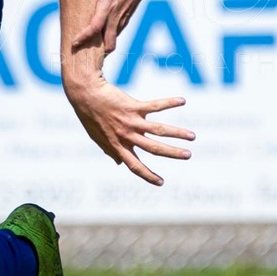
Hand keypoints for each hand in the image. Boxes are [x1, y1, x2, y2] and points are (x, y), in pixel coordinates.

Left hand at [64, 75, 193, 185]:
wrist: (84, 93)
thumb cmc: (89, 114)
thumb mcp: (96, 137)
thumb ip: (109, 150)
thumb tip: (120, 164)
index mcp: (117, 146)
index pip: (135, 166)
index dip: (148, 176)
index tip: (161, 183)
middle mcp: (126, 136)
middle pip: (153, 148)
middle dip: (172, 153)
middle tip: (188, 156)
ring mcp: (130, 122)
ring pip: (158, 130)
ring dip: (177, 134)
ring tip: (192, 136)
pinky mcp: (133, 106)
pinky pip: (155, 106)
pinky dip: (169, 103)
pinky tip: (182, 100)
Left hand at [73, 0, 163, 53]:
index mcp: (108, 5)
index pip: (95, 26)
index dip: (85, 36)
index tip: (75, 42)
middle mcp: (115, 16)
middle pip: (108, 43)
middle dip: (97, 52)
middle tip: (83, 57)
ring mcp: (121, 20)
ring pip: (112, 40)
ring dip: (103, 48)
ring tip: (89, 53)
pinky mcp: (125, 20)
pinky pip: (115, 34)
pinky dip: (108, 40)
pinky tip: (99, 42)